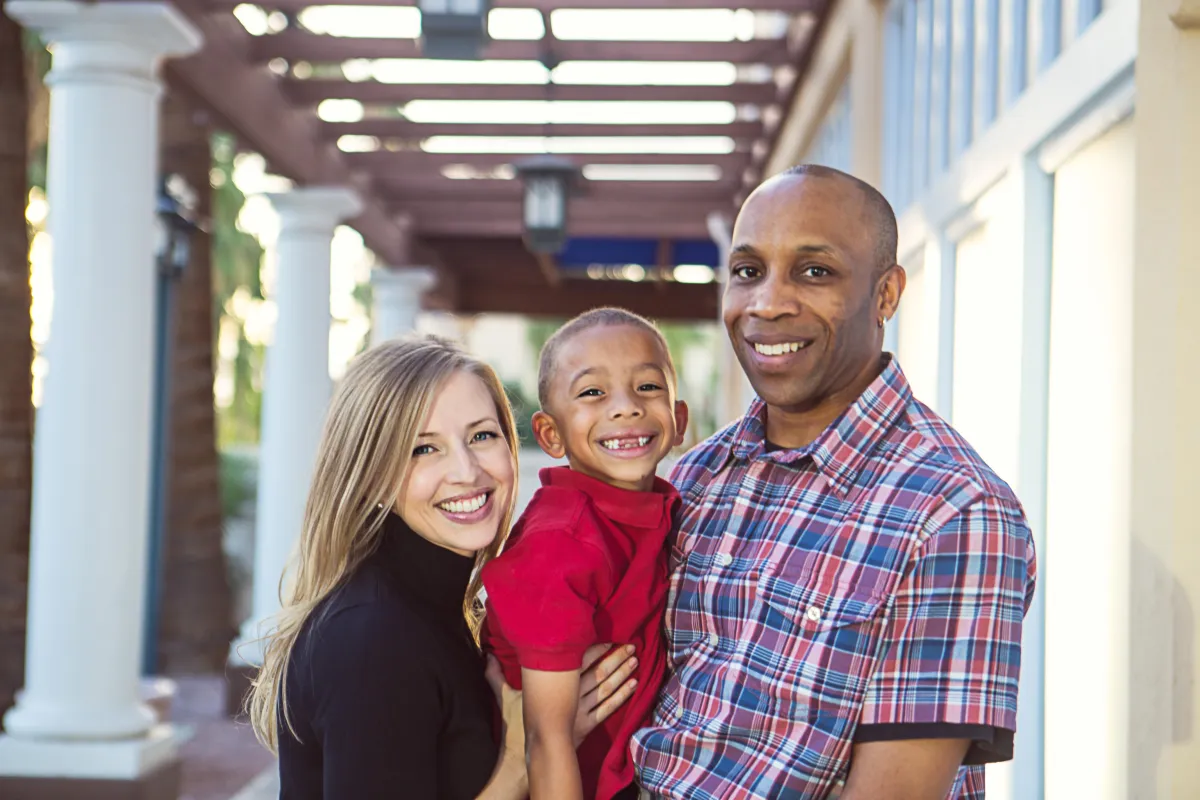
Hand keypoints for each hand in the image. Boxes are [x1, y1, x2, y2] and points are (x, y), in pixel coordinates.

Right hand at [483, 644, 639, 752]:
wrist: (527, 756)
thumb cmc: (515, 726)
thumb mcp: (505, 698)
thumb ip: (496, 676)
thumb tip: (485, 656)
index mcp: (554, 687)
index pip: (578, 663)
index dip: (595, 650)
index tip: (609, 640)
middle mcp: (570, 697)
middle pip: (597, 674)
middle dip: (615, 659)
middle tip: (631, 646)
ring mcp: (580, 712)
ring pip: (605, 690)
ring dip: (622, 674)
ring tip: (635, 660)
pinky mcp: (587, 726)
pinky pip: (608, 709)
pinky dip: (622, 696)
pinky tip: (633, 685)